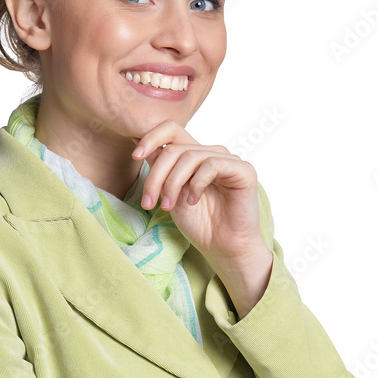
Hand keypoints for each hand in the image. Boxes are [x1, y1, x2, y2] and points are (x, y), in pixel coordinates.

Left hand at [132, 120, 269, 268]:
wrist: (223, 248)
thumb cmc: (199, 224)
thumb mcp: (170, 193)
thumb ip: (159, 167)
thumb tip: (136, 141)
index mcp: (194, 156)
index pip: (171, 130)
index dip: (151, 137)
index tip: (135, 156)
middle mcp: (211, 153)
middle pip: (174, 148)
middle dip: (156, 176)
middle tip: (148, 203)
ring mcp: (228, 160)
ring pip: (189, 157)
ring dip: (172, 183)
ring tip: (168, 206)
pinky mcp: (243, 170)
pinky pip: (212, 165)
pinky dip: (197, 184)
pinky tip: (193, 201)